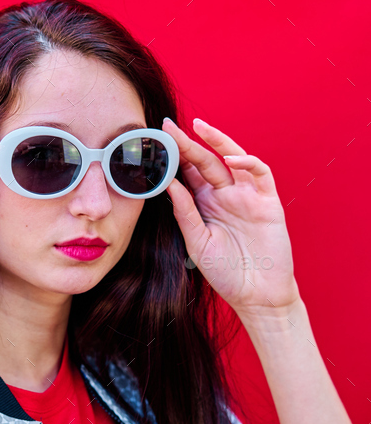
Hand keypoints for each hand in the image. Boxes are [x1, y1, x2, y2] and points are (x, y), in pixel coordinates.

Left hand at [162, 116, 299, 316]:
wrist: (257, 297)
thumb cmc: (226, 274)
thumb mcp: (197, 243)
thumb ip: (184, 213)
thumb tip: (168, 184)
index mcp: (205, 204)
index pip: (187, 173)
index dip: (173, 157)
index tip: (154, 142)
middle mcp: (225, 195)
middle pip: (205, 161)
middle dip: (187, 143)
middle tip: (168, 127)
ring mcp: (248, 196)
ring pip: (233, 158)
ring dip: (218, 141)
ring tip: (198, 127)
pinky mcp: (269, 202)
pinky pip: (261, 174)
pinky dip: (248, 162)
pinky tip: (231, 159)